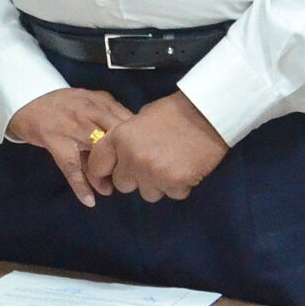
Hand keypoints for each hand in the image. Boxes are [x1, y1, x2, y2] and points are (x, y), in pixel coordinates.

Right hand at [7, 87, 135, 207]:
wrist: (24, 99)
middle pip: (117, 138)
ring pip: (98, 154)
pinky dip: (81, 186)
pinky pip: (72, 168)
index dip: (137, 141)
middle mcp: (89, 112)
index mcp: (99, 101)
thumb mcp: (87, 100)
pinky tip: (89, 200)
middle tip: (128, 174)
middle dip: (125, 158)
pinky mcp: (56, 141)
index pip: (128, 122)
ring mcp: (72, 127)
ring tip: (110, 188)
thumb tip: (129, 139)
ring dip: (106, 173)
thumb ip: (107, 114)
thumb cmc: (59, 103)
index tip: (139, 155)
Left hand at [87, 92, 228, 202]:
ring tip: (171, 164)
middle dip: (135, 178)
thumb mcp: (139, 119)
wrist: (206, 113)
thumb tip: (118, 159)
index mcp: (119, 138)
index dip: (102, 173)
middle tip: (152, 164)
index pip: (98, 165)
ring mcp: (153, 172)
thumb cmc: (174, 112)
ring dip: (157, 184)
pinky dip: (178, 185)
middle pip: (123, 185)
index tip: (108, 176)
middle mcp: (132, 158)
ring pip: (148, 193)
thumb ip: (124, 140)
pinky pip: (172, 194)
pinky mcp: (175, 183)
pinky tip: (185, 167)